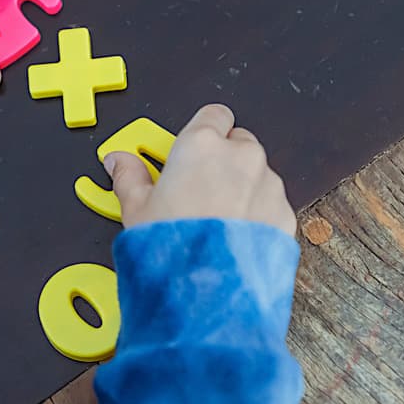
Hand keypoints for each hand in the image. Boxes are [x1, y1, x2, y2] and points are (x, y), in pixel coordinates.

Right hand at [104, 104, 296, 234]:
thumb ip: (129, 176)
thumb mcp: (136, 208)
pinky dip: (258, 215)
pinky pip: (271, 204)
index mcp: (202, 144)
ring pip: (258, 174)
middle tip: (198, 188)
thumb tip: (118, 162)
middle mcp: (241, 156)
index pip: (214, 114)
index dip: (203, 130)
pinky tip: (234, 238)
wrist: (207, 289)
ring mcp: (268, 184)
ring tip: (216, 220)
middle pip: (238, 142)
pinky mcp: (285, 213)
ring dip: (242, 187)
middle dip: (222, 159)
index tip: (190, 149)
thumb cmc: (172, 245)